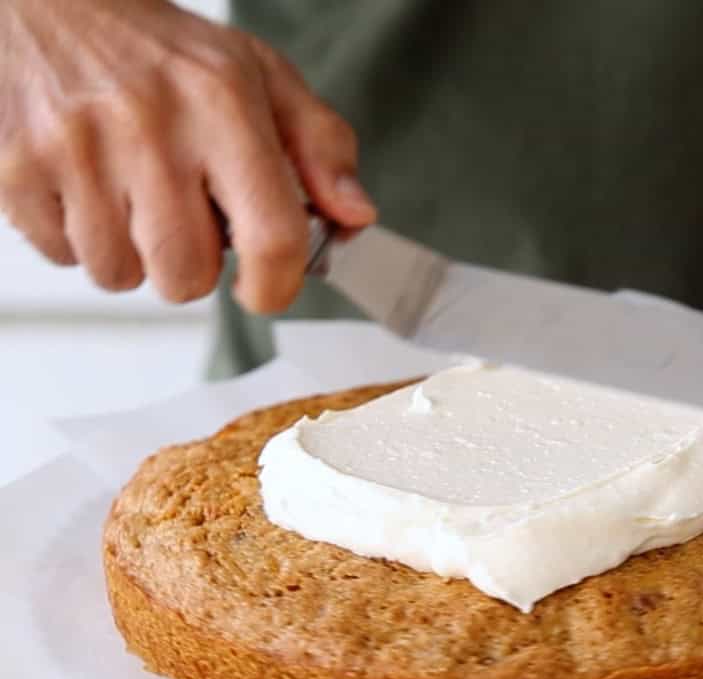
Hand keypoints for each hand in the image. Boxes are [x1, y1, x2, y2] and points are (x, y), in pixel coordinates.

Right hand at [0, 0, 374, 312]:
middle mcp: (148, 125)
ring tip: (131, 195)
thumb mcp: (259, 78)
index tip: (265, 289)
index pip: (272, 237)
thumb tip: (354, 214)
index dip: (276, 286)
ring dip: (134, 255)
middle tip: (182, 216)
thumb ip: (320, 148)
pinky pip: (64, 257)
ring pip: (123, 276)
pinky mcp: (18, 167)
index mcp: (221, 104)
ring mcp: (76, 147)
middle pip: (187, 277)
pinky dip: (79, 238)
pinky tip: (88, 188)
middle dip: (192, 266)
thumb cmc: (160, 50)